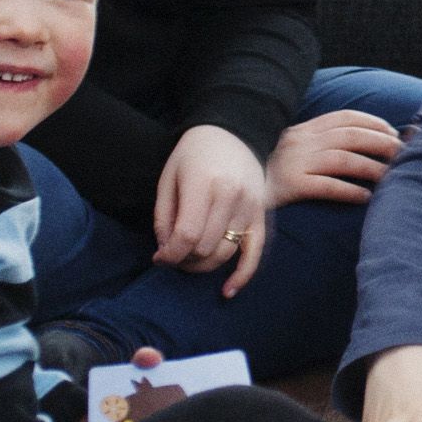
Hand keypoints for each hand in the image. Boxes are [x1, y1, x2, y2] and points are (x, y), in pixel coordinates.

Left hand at [154, 124, 269, 293]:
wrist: (233, 131)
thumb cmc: (194, 154)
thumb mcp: (169, 178)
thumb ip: (165, 216)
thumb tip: (166, 251)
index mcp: (205, 185)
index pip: (187, 235)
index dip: (169, 254)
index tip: (159, 258)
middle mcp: (232, 197)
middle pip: (205, 248)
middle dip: (183, 260)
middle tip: (172, 256)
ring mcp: (251, 207)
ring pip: (225, 253)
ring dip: (203, 265)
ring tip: (189, 261)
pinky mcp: (262, 215)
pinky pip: (255, 252)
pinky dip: (242, 274)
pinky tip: (227, 290)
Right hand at [266, 109, 403, 208]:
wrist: (230, 192)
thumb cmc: (266, 175)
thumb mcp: (290, 151)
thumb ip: (317, 145)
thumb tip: (356, 148)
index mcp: (302, 131)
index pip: (344, 117)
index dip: (373, 122)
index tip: (394, 132)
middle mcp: (300, 142)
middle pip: (350, 136)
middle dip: (381, 142)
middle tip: (404, 154)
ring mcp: (294, 163)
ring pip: (343, 159)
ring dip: (372, 167)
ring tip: (392, 176)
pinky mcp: (289, 187)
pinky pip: (326, 186)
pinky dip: (349, 190)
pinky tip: (366, 198)